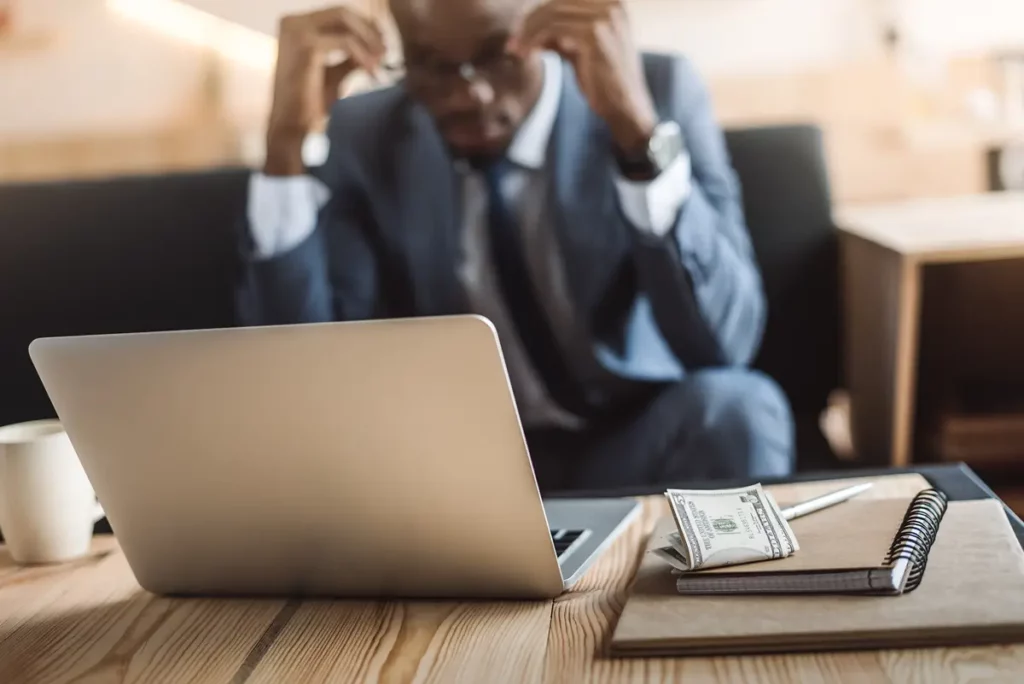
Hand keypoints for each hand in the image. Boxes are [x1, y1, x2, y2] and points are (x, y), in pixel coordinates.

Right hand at [264, 6, 385, 175]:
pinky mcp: (306, 46)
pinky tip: (372, 72)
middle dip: (370, 30)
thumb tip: (376, 43)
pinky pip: (347, 41)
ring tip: (381, 62)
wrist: (292, 129)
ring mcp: (297, 32)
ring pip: (346, 21)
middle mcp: (292, 23)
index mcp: (294, 26)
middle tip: (386, 50)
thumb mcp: (334, 73)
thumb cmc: (309, 105)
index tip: (383, 42)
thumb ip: (350, 55)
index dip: (365, 25)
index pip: (337, 14)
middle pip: (343, 12)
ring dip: (369, 40)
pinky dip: (363, 55)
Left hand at [509, 0, 656, 155]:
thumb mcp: (578, 48)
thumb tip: (525, 22)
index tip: (519, 32)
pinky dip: (533, 40)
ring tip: (514, 50)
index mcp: (610, 1)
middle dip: (528, 21)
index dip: (536, 12)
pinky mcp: (595, 33)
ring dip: (526, 32)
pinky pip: (553, 29)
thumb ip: (559, 32)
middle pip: (555, 2)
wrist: (626, 107)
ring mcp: (605, 15)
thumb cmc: (601, 80)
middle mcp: (611, 2)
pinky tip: (524, 54)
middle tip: (511, 42)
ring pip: (551, 13)